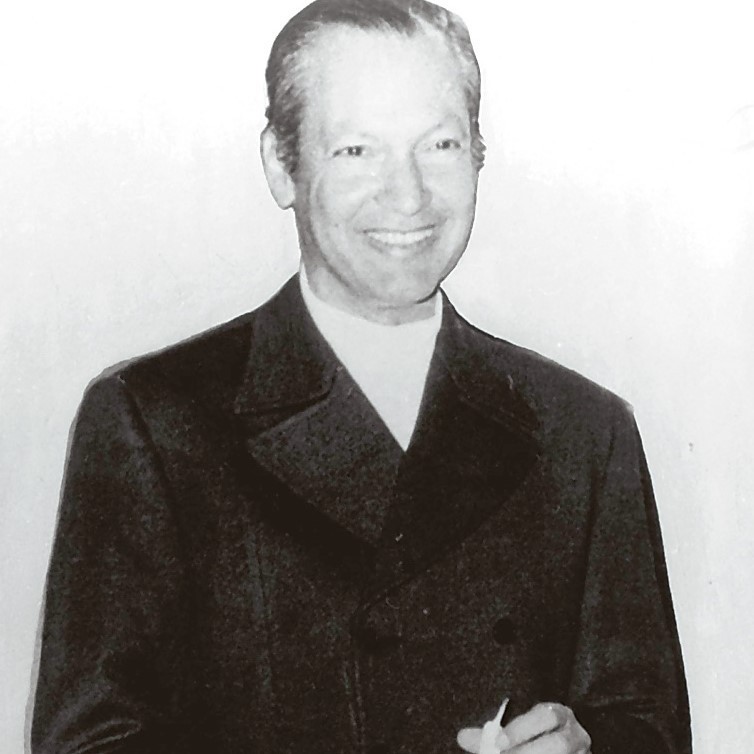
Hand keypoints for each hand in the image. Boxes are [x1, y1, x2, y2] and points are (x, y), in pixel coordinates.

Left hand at [457, 702, 590, 753]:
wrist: (562, 747)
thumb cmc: (537, 736)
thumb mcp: (518, 730)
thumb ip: (493, 734)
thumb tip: (463, 737)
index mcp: (558, 715)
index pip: (545, 715)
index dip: (522, 729)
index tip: (499, 742)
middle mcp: (576, 734)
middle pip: (558, 743)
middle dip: (528, 752)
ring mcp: (583, 753)